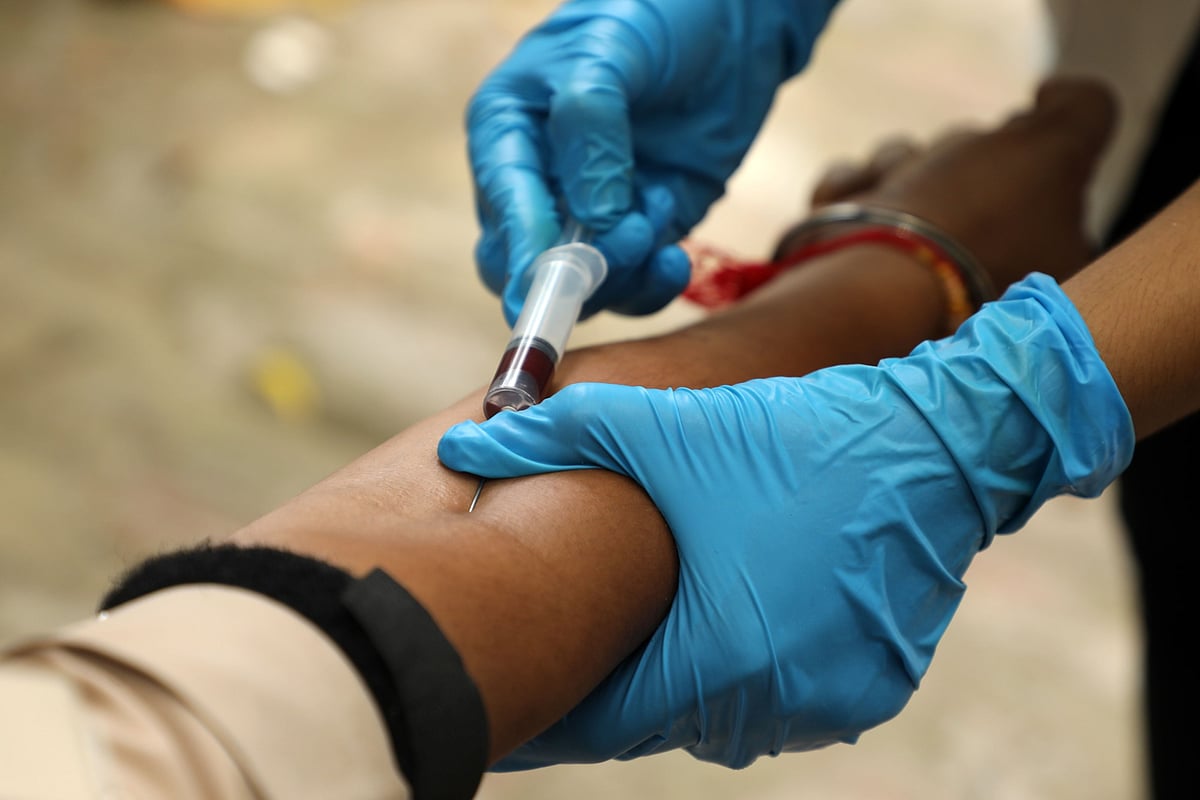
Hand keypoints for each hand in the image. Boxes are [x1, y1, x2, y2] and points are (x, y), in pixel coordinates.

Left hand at [439, 275, 1132, 767]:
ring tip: (666, 613)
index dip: (556, 701)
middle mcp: (774, 706)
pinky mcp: (871, 693)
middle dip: (623, 676)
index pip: (601, 721)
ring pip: (723, 709)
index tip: (521, 686)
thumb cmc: (789, 440)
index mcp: (714, 660)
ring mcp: (829, 706)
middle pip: (662, 713)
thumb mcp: (664, 430)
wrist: (930, 444)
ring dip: (691, 671)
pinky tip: (739, 607)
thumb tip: (460, 451)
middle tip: (585, 638)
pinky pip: (783, 696)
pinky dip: (753, 666)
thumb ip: (555, 439)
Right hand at [468, 0, 837, 323]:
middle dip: (572, 273)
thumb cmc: (652, 16)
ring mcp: (590, 215)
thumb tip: (593, 218)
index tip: (547, 282)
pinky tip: (677, 256)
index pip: (502, 204)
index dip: (522, 248)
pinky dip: (653, 283)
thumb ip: (591, 128)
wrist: (732, 20)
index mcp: (508, 131)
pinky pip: (632, 285)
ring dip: (623, 272)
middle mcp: (539, 182)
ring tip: (661, 215)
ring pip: (581, 286)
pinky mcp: (641, 232)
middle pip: (525, 264)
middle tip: (626, 247)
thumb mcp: (609, 53)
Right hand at [779, 77, 1116, 288]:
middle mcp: (987, 276)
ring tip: (891, 197)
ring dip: (898, 167)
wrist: (870, 284)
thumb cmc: (971, 216)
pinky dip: (850, 190)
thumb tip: (1055, 95)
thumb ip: (1083, 110)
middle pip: (971, 173)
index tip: (1006, 153)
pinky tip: (847, 208)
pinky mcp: (849, 265)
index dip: (1019, 156)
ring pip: (911, 174)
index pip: (1043, 181)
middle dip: (950, 159)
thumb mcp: (1059, 146)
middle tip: (947, 184)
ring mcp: (912, 276)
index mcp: (1051, 264)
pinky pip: (853, 194)